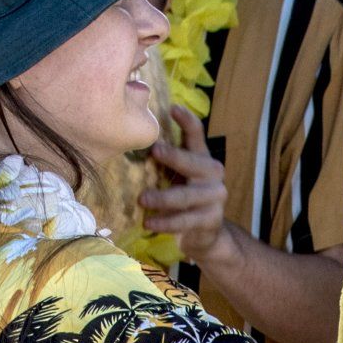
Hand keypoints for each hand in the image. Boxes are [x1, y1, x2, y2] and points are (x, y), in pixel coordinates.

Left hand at [140, 104, 236, 273]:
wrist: (205, 233)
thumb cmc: (183, 196)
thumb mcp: (176, 174)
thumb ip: (163, 158)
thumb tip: (127, 137)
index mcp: (202, 158)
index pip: (197, 135)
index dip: (187, 121)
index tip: (173, 108)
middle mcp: (213, 174)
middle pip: (194, 164)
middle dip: (174, 157)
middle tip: (155, 151)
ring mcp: (215, 198)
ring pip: (186, 196)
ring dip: (163, 198)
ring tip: (142, 200)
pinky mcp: (211, 220)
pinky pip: (185, 221)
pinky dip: (165, 223)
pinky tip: (149, 223)